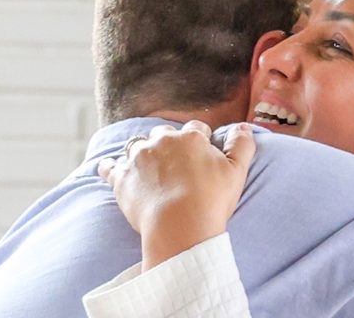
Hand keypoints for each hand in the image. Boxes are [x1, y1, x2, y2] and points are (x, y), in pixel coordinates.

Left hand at [98, 120, 255, 270]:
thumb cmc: (212, 200)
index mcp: (191, 138)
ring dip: (142, 151)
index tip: (202, 150)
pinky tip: (109, 167)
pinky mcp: (121, 178)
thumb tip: (244, 127)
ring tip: (146, 164)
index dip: (201, 138)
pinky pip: (109, 166)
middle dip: (169, 142)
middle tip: (175, 160)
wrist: (180, 227)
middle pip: (164, 134)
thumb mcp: (237, 171)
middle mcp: (163, 141)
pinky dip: (110, 166)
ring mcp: (138, 158)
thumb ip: (242, 145)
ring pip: (136, 145)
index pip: (197, 128)